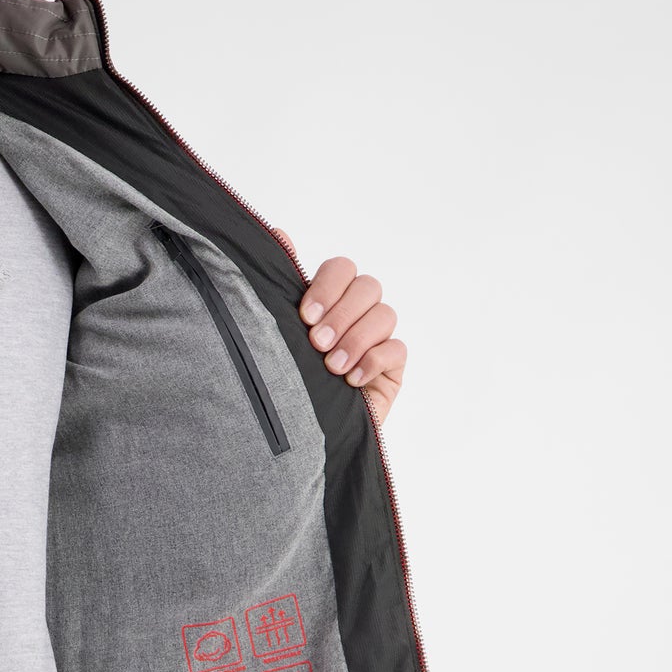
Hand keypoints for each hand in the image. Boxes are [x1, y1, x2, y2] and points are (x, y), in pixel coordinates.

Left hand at [271, 229, 406, 425]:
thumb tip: (278, 233)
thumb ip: (279, 285)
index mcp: (327, 301)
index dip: (327, 286)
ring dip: (356, 338)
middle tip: (316, 342)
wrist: (296, 438)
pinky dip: (374, 361)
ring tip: (331, 366)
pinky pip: (397, 349)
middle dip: (342, 313)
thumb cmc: (283, 383)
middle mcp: (354, 315)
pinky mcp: (392, 369)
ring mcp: (376, 340)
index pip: (342, 269)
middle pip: (368, 286)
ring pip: (385, 314)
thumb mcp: (274, 333)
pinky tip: (351, 381)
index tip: (304, 315)